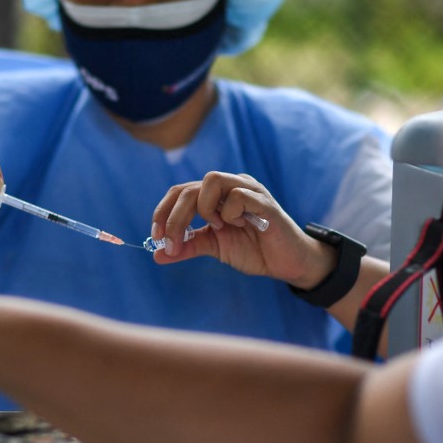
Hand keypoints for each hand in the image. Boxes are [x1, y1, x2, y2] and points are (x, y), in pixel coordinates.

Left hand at [150, 172, 336, 289]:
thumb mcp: (214, 247)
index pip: (179, 192)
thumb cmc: (253, 249)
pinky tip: (238, 226)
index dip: (163, 212)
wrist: (286, 262)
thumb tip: (157, 255)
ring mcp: (248, 189)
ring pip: (212, 179)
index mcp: (214, 194)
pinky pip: (238, 195)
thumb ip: (188, 246)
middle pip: (189, 188)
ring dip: (204, 208)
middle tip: (172, 244)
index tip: (156, 238)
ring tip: (216, 228)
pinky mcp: (264, 202)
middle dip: (175, 218)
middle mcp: (229, 185)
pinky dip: (229, 213)